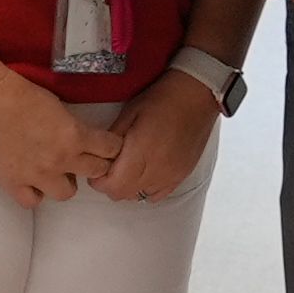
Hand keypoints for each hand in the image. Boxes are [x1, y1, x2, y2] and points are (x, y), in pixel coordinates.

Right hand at [0, 74, 115, 206]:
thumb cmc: (20, 92)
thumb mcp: (58, 105)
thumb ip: (73, 127)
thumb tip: (81, 138)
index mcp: (74, 136)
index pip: (110, 149)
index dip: (111, 146)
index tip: (107, 145)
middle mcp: (60, 160)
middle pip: (95, 172)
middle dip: (95, 163)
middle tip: (85, 158)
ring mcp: (36, 175)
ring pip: (67, 193)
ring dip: (66, 181)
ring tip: (56, 170)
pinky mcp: (12, 183)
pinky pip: (32, 201)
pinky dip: (35, 193)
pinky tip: (32, 181)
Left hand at [93, 67, 223, 200]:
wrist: (196, 95)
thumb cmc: (163, 99)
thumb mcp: (129, 113)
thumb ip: (112, 138)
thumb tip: (99, 155)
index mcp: (141, 153)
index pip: (112, 186)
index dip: (99, 181)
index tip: (96, 168)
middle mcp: (156, 170)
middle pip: (123, 195)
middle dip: (110, 184)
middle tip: (109, 166)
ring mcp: (170, 176)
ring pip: (138, 197)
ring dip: (128, 187)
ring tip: (128, 167)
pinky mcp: (181, 175)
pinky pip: (157, 195)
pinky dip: (146, 189)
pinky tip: (145, 172)